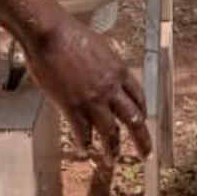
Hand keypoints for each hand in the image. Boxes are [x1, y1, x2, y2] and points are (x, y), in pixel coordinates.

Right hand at [26, 15, 151, 164]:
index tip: (142, 121)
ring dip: (112, 149)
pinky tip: (84, 152)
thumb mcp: (99, 48)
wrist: (50, 34)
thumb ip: (105, 66)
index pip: (139, 97)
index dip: (142, 112)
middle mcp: (111, 88)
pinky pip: (83, 133)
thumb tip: (103, 75)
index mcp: (119, 71)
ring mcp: (93, 100)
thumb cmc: (70, 35)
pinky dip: (84, 145)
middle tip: (146, 154)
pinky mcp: (73, 107)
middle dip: (142, 140)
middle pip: (134, 119)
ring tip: (111, 161)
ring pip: (111, 132)